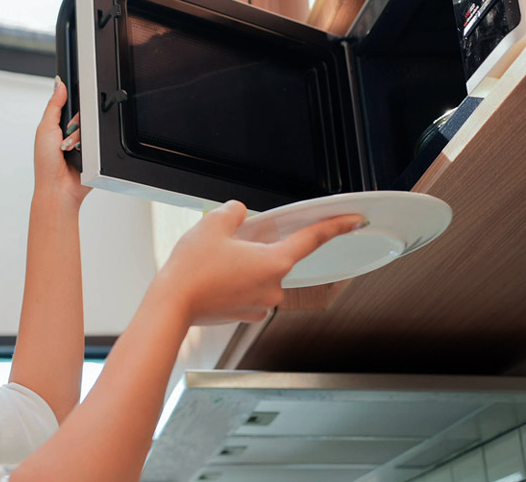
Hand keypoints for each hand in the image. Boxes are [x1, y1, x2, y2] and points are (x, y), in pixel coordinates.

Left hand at [33, 77, 90, 205]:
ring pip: (90, 126)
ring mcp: (82, 143)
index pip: (69, 106)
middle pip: (82, 115)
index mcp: (56, 126)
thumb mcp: (45, 128)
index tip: (69, 111)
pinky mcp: (93, 152)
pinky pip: (98, 140)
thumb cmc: (46, 163)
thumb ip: (53, 105)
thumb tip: (59, 84)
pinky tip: (80, 153)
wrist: (58, 187)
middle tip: (65, 135)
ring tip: (70, 149)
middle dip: (74, 124)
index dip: (71, 106)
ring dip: (80, 137)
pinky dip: (90, 145)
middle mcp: (69, 133)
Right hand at [155, 201, 362, 324]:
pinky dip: (235, 279)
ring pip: (259, 272)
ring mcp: (260, 304)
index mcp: (274, 262)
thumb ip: (234, 212)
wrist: (171, 306)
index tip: (354, 221)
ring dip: (244, 263)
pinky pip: (247, 288)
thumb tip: (240, 215)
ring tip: (214, 260)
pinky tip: (213, 274)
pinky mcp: (244, 314)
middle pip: (276, 255)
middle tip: (229, 241)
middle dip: (257, 245)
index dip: (336, 226)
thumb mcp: (213, 224)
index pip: (313, 239)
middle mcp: (274, 286)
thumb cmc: (192, 270)